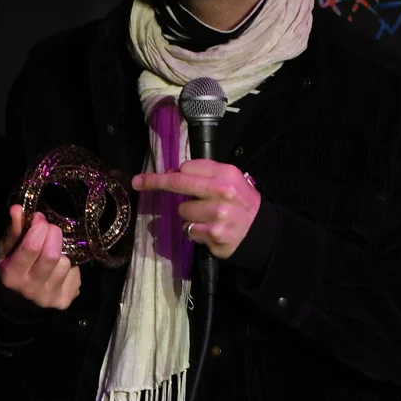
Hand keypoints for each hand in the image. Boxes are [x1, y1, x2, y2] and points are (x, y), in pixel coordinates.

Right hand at [0, 205, 80, 309]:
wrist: (19, 308)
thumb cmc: (11, 273)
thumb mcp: (5, 253)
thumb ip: (13, 232)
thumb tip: (17, 208)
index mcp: (11, 276)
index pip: (31, 247)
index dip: (39, 228)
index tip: (40, 219)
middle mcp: (31, 290)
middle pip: (52, 254)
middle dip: (54, 235)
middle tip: (50, 230)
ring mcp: (50, 298)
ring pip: (66, 263)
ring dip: (62, 252)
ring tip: (52, 252)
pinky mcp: (65, 301)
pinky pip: (75, 273)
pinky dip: (70, 265)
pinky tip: (59, 268)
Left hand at [132, 160, 259, 259]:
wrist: (261, 233)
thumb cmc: (242, 205)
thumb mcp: (231, 182)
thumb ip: (205, 176)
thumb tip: (172, 174)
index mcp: (226, 173)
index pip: (188, 167)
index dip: (172, 172)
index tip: (156, 176)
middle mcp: (222, 190)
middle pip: (179, 183)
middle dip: (155, 182)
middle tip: (138, 182)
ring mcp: (218, 213)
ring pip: (183, 210)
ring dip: (188, 216)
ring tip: (205, 219)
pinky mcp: (213, 233)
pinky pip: (189, 230)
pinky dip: (193, 232)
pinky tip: (207, 231)